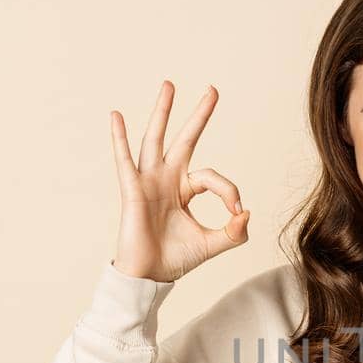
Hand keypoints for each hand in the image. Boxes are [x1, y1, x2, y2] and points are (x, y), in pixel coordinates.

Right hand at [109, 80, 250, 282]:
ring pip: (156, 139)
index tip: (237, 212)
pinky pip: (125, 160)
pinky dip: (119, 138)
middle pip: (185, 139)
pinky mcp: (132, 190)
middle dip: (199, 115)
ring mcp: (148, 182)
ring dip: (163, 112)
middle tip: (213, 89)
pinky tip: (115, 116)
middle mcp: (167, 179)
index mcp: (184, 189)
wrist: (150, 277)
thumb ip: (234, 232)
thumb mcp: (213, 244)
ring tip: (170, 85)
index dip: (230, 192)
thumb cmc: (176, 259)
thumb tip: (247, 213)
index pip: (212, 177)